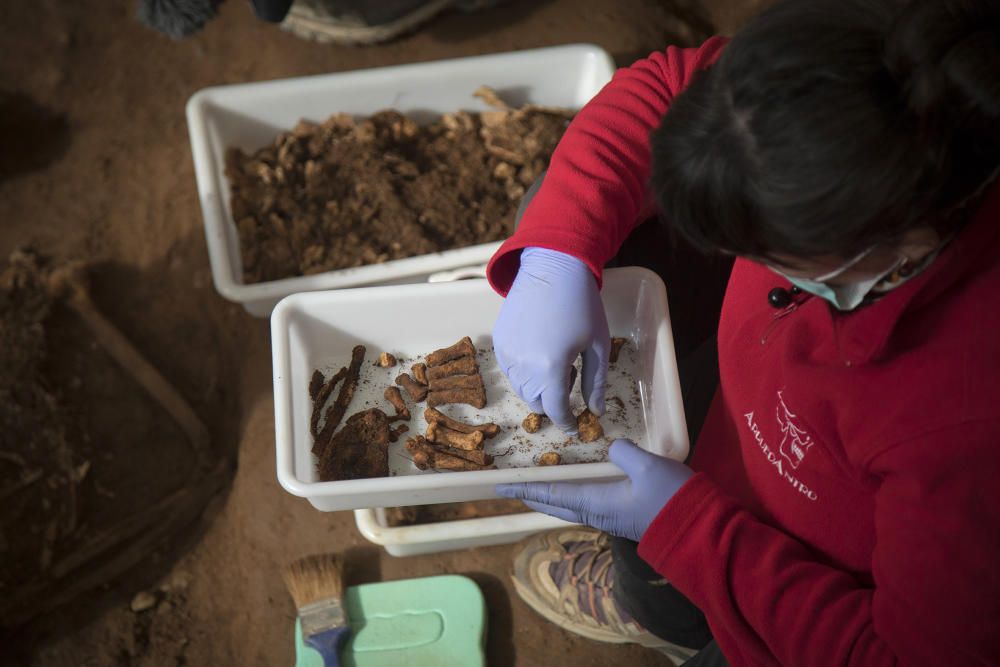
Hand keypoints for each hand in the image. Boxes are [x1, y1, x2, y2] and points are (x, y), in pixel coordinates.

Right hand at [493, 247, 609, 432]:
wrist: (553, 268)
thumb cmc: (582, 306)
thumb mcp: (597, 346)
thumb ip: (595, 383)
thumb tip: (596, 412)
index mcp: (551, 370)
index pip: (556, 411)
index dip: (566, 422)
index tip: (574, 426)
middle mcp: (524, 367)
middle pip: (536, 403)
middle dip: (553, 401)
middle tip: (570, 377)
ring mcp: (507, 354)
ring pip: (521, 388)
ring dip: (538, 386)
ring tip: (555, 360)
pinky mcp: (499, 342)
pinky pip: (511, 369)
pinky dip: (524, 371)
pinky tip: (540, 349)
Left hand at [496, 439, 692, 541]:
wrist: (699, 529)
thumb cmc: (671, 498)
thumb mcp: (647, 465)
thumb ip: (623, 452)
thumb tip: (613, 448)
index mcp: (595, 502)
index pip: (551, 494)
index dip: (525, 488)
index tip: (500, 488)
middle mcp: (597, 513)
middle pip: (556, 504)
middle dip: (534, 495)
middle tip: (514, 488)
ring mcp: (611, 516)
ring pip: (571, 506)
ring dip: (552, 496)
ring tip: (539, 486)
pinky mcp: (623, 515)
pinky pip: (587, 504)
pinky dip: (572, 495)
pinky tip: (578, 486)